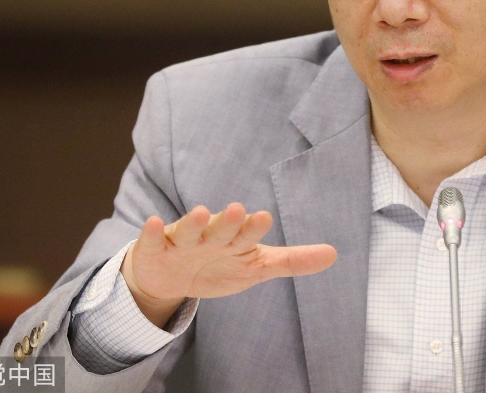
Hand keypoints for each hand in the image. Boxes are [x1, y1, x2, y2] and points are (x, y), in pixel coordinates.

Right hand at [120, 203, 336, 326]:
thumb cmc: (220, 265)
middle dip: (228, 221)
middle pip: (220, 228)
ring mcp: (182, 241)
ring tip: (199, 212)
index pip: (248, 233)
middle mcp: (210, 235)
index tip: (264, 217)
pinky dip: (151, 233)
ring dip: (192, 222)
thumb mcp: (256, 266)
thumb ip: (292, 261)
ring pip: (188, 230)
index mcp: (235, 240)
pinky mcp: (156, 249)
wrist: (172, 276)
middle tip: (238, 209)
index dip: (255, 227)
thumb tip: (334, 254)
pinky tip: (153, 223)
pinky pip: (152, 240)